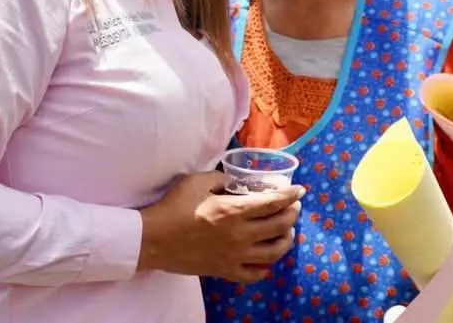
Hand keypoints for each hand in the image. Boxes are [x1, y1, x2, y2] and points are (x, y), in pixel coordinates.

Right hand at [138, 171, 302, 282]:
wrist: (153, 239)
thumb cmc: (173, 207)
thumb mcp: (197, 181)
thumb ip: (222, 178)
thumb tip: (236, 181)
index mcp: (234, 210)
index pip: (273, 203)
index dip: (290, 195)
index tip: (299, 190)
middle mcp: (239, 235)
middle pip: (280, 226)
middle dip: (292, 214)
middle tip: (293, 206)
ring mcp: (234, 256)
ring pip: (274, 252)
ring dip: (286, 240)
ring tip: (287, 231)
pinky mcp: (225, 271)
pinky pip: (253, 274)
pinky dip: (265, 268)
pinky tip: (266, 260)